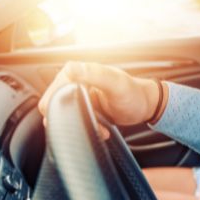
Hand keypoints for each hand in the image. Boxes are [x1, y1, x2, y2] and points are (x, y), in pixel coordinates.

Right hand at [37, 61, 160, 137]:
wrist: (146, 105)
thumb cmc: (134, 93)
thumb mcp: (115, 84)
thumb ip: (94, 74)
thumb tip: (70, 69)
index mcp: (78, 72)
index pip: (53, 90)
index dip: (58, 106)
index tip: (73, 117)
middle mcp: (75, 82)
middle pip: (57, 106)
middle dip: (73, 119)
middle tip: (93, 124)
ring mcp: (79, 96)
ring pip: (67, 116)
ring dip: (81, 126)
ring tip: (101, 128)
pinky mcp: (84, 108)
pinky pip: (77, 122)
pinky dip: (88, 129)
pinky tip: (102, 130)